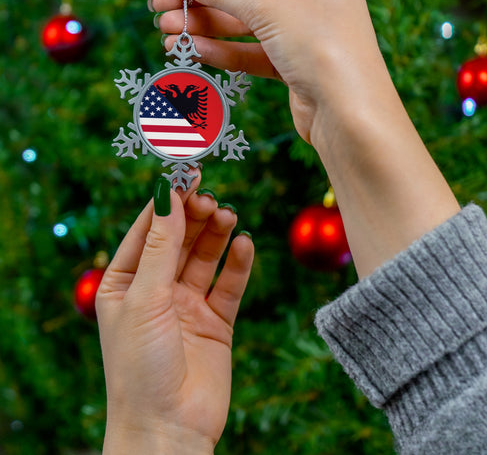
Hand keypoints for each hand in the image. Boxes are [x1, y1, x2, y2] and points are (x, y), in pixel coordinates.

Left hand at [96, 176, 253, 453]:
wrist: (169, 429)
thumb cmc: (140, 366)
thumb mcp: (145, 297)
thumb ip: (161, 245)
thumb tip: (167, 193)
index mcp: (125, 282)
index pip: (148, 230)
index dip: (167, 201)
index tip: (186, 174)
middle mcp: (156, 290)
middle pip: (179, 239)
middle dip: (194, 217)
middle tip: (211, 199)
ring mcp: (187, 304)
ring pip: (205, 257)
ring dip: (217, 235)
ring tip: (228, 216)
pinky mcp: (216, 320)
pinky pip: (229, 284)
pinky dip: (238, 264)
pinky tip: (245, 245)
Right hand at [151, 0, 390, 144]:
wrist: (349, 116)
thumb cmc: (322, 48)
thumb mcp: (268, 8)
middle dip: (200, 1)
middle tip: (159, 9)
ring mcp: (303, 31)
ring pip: (245, 25)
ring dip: (205, 29)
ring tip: (167, 34)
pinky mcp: (294, 65)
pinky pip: (252, 52)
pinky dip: (224, 51)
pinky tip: (194, 51)